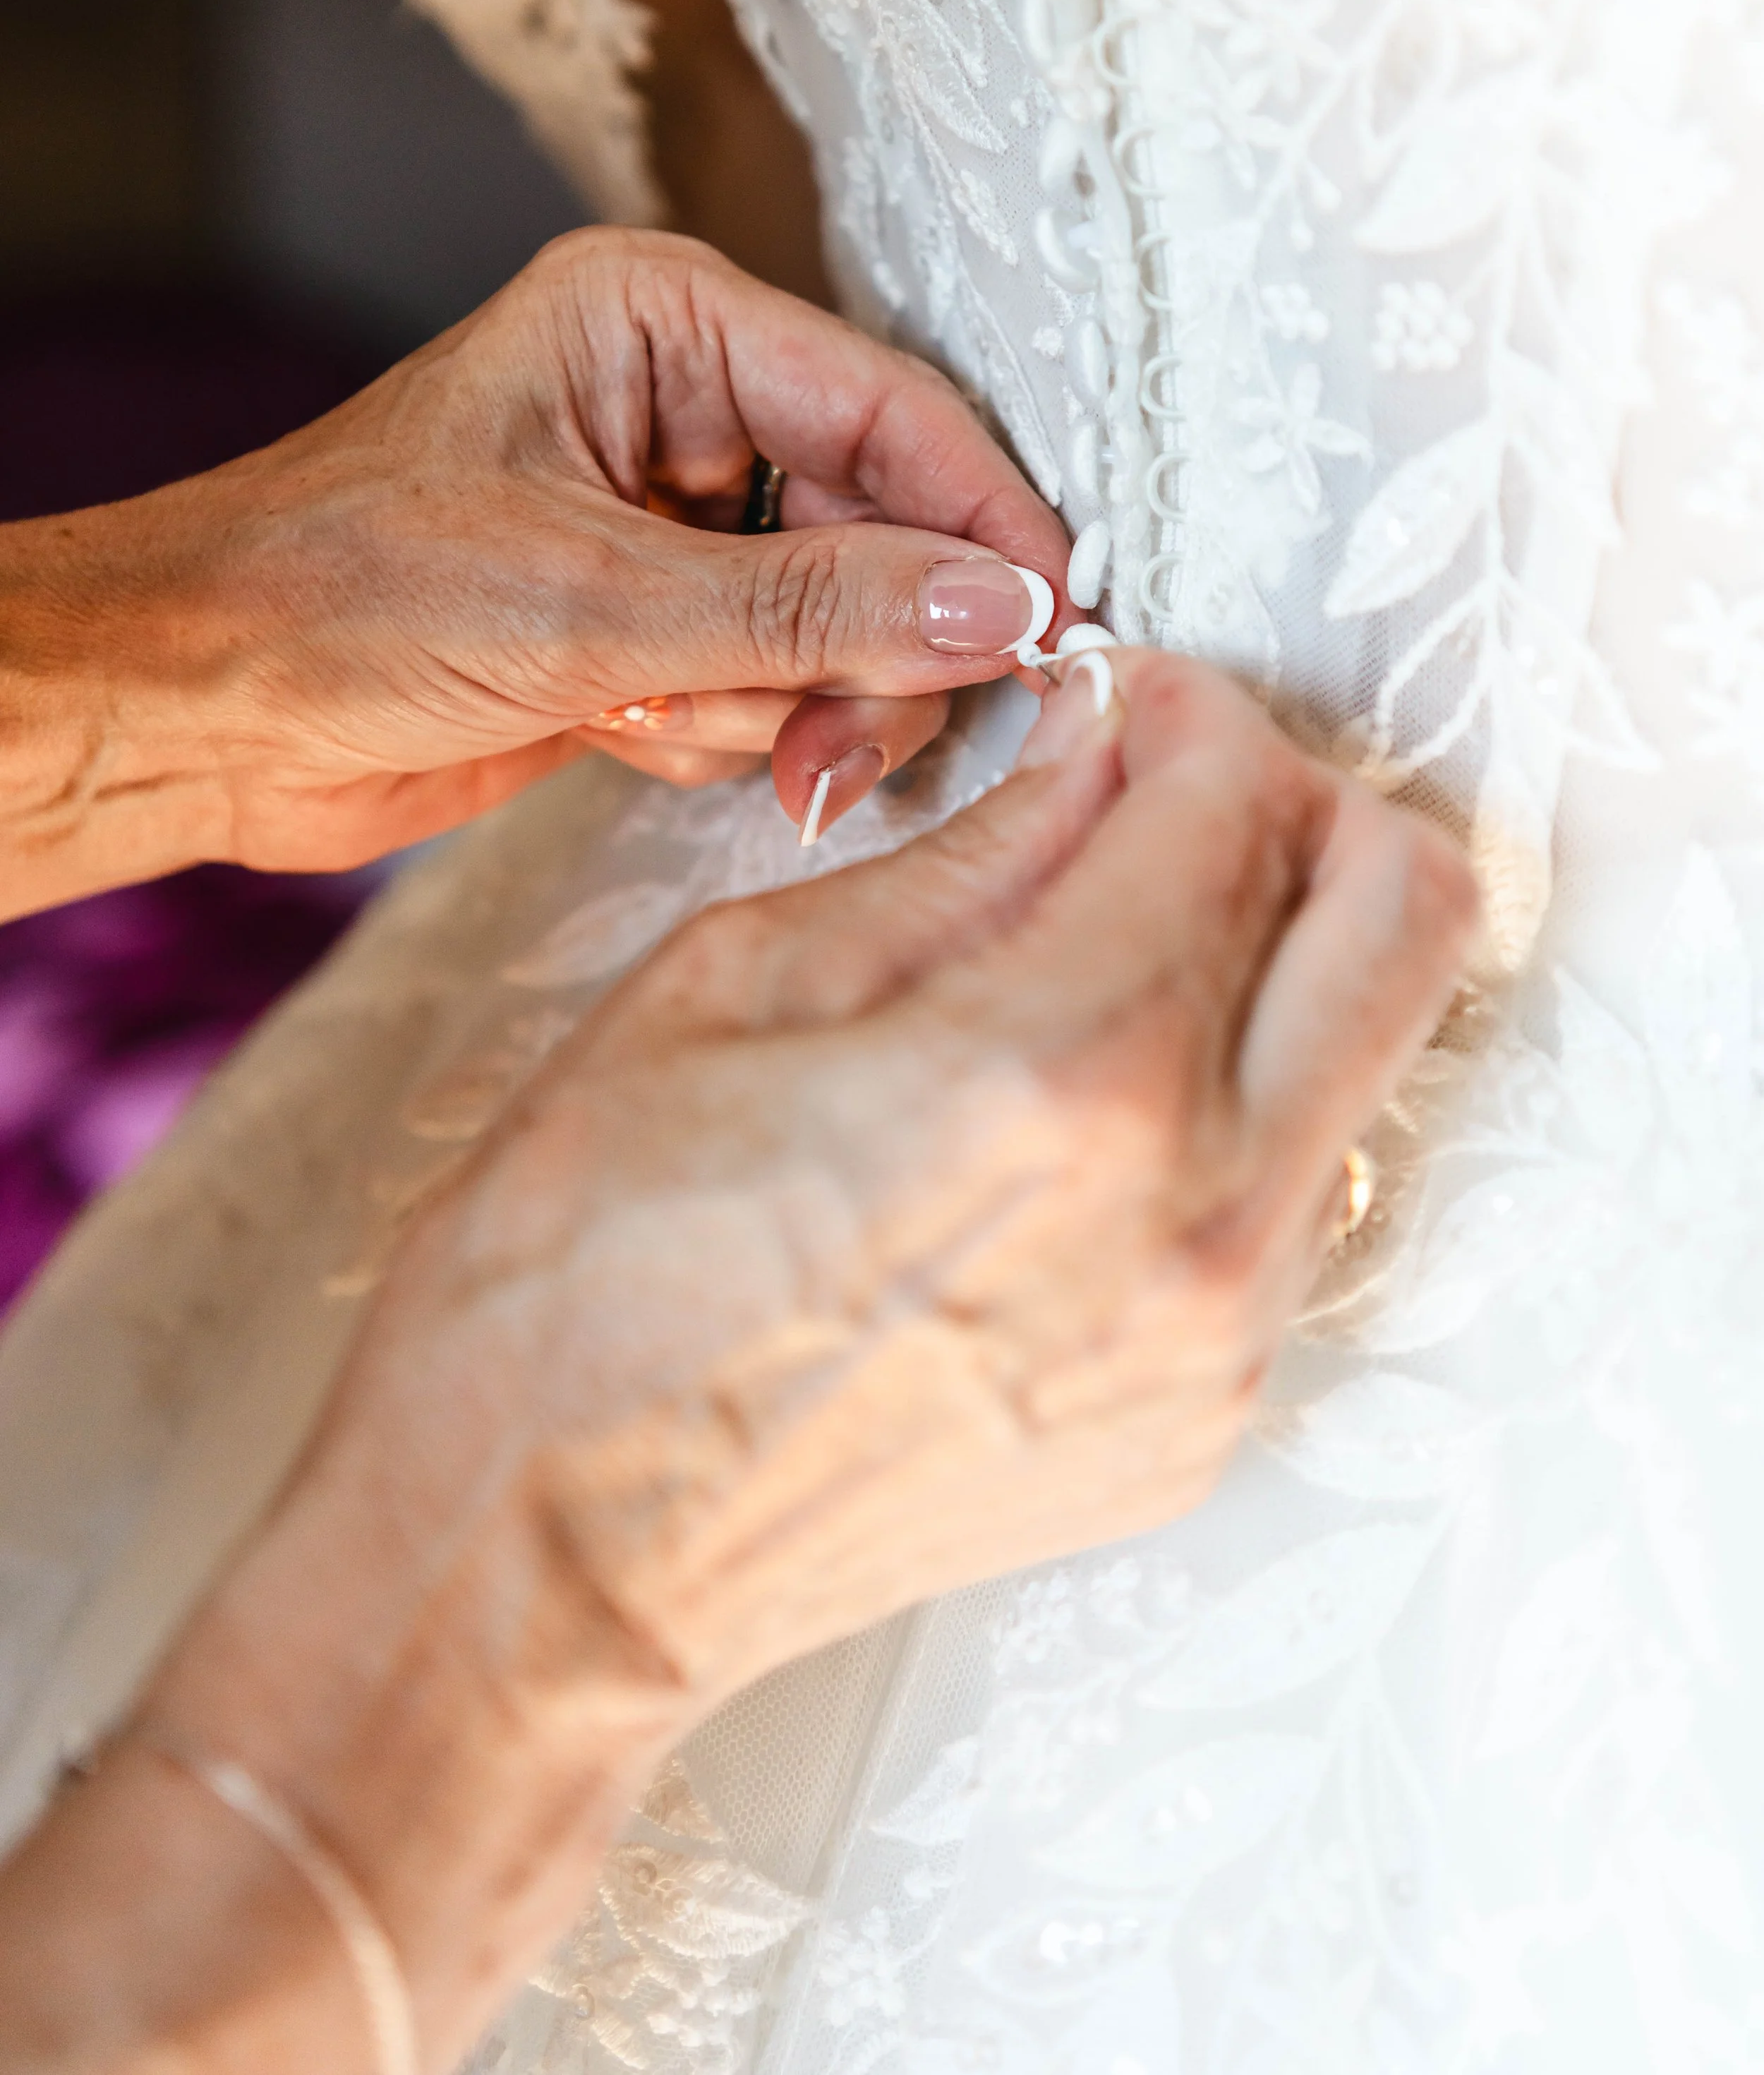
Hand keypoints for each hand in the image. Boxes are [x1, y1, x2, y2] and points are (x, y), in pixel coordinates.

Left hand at [0, 229, 1068, 915]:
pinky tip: (621, 735)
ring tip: (663, 727)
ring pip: (838, 621)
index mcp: (662, 323)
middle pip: (883, 526)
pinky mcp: (655, 624)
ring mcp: (672, 522)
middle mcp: (681, 406)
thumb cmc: (336, 598)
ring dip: (777, 702)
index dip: (983, 522)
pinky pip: (773, 684)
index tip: (1055, 627)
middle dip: (861, 648)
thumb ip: (814, 605)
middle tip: (830, 743)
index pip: (891, 408)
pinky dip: (723, 732)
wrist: (195, 713)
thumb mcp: (593, 601)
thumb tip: (1004, 608)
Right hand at [47, 652, 1474, 2068]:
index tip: (1115, 700)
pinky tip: (1086, 1096)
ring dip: (1280, 951)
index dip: (1182, 707)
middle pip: (1407, 913)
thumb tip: (1092, 744)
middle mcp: (1190, 1215)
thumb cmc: (580, 1275)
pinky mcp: (1204, 1418)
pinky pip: (1295, 1194)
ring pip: (1374, 1054)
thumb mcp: (740, 981)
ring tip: (1116, 938)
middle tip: (1168, 792)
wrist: (544, 1560)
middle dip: (1300, 802)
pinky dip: (1235, 1097)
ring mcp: (1219, 1340)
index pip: (1239, 802)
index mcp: (1059, 1074)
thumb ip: (969, 851)